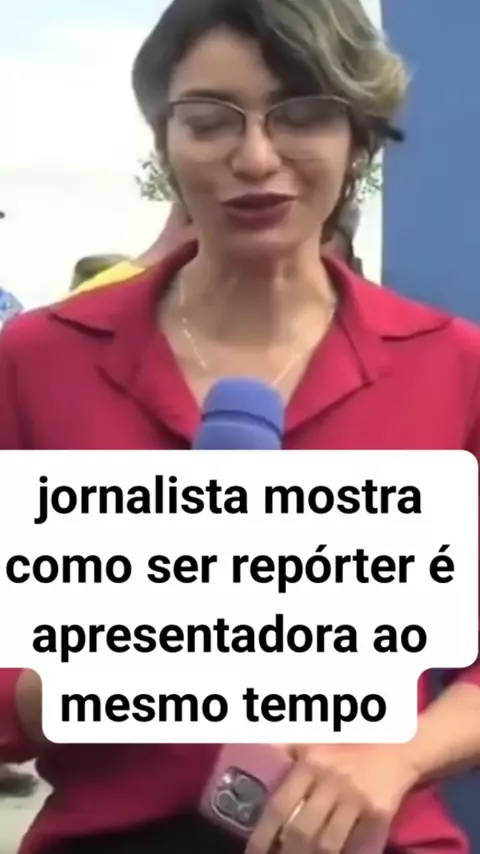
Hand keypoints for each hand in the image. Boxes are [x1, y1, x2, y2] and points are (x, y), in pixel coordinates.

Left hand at [246, 743, 418, 853]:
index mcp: (311, 763)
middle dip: (287, 853)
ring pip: (328, 844)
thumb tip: (263, 752)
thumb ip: (288, 748)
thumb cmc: (349, 744)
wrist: (397, 745)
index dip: (263, 835)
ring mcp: (356, 799)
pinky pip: (356, 846)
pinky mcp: (378, 814)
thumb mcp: (314, 739)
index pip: (280, 806)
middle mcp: (331, 781)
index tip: (254, 853)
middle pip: (301, 831)